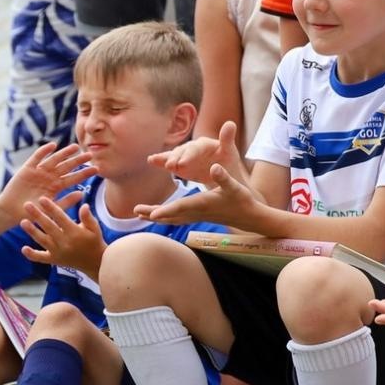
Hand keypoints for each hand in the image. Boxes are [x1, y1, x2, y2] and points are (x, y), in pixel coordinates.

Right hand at [0, 142, 95, 212]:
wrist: (10, 212)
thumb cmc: (31, 213)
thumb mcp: (50, 209)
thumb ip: (65, 202)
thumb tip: (82, 194)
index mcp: (56, 187)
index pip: (73, 178)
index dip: (84, 173)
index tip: (97, 169)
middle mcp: (49, 177)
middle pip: (66, 166)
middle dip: (78, 160)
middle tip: (90, 154)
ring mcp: (38, 172)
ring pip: (54, 159)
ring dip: (64, 153)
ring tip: (75, 147)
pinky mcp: (27, 169)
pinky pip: (36, 158)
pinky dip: (43, 151)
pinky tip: (52, 146)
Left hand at [19, 198, 105, 275]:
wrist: (95, 263)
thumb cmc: (94, 241)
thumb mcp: (95, 228)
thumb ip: (88, 217)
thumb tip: (84, 205)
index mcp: (74, 232)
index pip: (61, 218)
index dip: (51, 208)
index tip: (42, 199)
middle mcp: (65, 242)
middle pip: (49, 227)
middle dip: (37, 215)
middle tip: (26, 205)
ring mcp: (58, 252)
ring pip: (42, 241)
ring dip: (32, 231)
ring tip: (22, 222)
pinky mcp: (54, 260)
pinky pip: (41, 258)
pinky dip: (32, 255)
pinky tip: (23, 249)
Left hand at [137, 163, 259, 228]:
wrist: (249, 217)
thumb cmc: (242, 199)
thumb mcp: (234, 186)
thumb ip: (224, 177)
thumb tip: (215, 167)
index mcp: (203, 203)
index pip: (181, 207)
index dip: (166, 210)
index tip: (152, 213)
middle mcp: (198, 211)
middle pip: (171, 214)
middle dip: (153, 213)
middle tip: (136, 211)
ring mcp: (197, 216)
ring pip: (172, 217)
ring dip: (156, 216)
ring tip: (139, 214)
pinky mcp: (199, 216)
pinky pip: (178, 218)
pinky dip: (166, 217)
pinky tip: (158, 216)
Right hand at [151, 120, 239, 185]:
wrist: (223, 172)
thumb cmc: (228, 161)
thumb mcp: (230, 151)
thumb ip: (227, 139)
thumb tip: (230, 123)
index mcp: (204, 144)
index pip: (196, 148)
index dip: (189, 155)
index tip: (183, 163)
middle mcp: (192, 147)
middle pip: (182, 151)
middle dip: (175, 158)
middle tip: (170, 166)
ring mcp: (184, 156)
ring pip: (173, 156)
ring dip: (165, 159)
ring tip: (154, 160)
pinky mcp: (179, 165)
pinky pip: (168, 161)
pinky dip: (160, 161)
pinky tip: (151, 160)